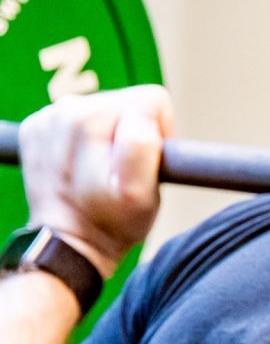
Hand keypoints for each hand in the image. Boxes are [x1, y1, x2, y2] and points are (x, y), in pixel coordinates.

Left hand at [19, 85, 173, 275]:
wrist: (69, 243)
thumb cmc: (111, 222)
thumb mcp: (142, 193)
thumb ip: (144, 146)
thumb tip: (143, 118)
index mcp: (93, 119)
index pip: (153, 100)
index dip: (160, 133)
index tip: (144, 164)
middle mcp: (66, 110)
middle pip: (126, 102)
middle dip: (131, 134)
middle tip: (120, 171)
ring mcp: (46, 119)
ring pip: (103, 109)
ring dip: (107, 139)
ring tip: (98, 171)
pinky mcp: (35, 129)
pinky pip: (77, 120)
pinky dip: (83, 143)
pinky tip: (79, 168)